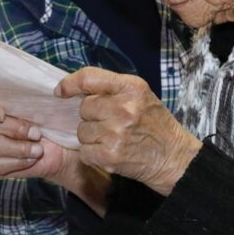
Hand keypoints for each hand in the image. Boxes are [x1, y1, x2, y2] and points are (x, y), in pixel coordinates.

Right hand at [0, 94, 112, 215]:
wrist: (62, 149)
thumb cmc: (52, 123)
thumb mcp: (47, 105)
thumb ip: (36, 95)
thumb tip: (44, 88)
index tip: (2, 114)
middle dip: (17, 129)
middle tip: (37, 134)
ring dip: (20, 148)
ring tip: (38, 149)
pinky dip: (18, 162)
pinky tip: (31, 159)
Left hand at [56, 67, 201, 195]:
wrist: (173, 156)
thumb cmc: (154, 123)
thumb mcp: (141, 95)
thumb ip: (113, 89)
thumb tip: (76, 89)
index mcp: (131, 87)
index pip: (89, 77)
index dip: (69, 83)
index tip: (61, 91)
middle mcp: (123, 108)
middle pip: (84, 108)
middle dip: (92, 116)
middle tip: (110, 122)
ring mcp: (116, 133)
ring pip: (82, 131)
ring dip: (92, 136)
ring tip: (113, 138)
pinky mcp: (110, 155)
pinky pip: (84, 151)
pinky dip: (92, 154)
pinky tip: (109, 152)